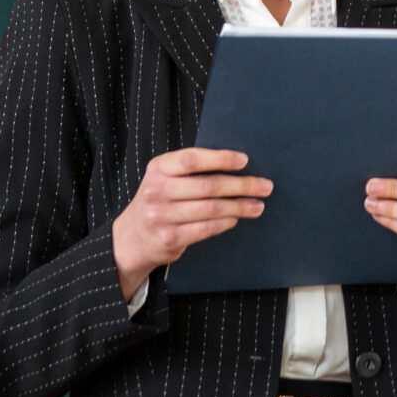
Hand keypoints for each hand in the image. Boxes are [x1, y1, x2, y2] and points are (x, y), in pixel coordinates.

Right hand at [112, 147, 270, 300]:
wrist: (131, 237)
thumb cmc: (160, 200)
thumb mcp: (165, 177)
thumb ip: (191, 169)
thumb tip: (238, 163)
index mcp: (158, 168)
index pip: (192, 159)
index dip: (220, 158)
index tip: (245, 160)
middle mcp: (157, 190)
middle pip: (208, 186)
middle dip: (242, 186)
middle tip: (265, 186)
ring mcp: (162, 216)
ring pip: (211, 209)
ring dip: (240, 207)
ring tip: (258, 205)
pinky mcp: (170, 238)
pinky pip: (207, 228)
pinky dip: (226, 223)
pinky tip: (236, 218)